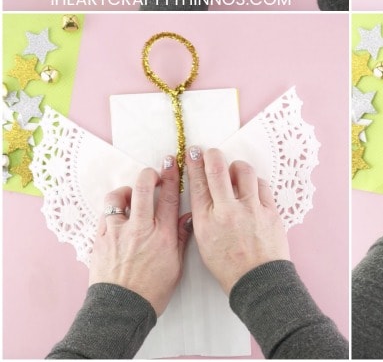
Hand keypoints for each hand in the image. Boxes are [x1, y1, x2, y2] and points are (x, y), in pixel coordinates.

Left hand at [89, 158, 190, 315]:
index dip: (172, 176)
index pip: (169, 197)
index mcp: (162, 235)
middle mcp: (140, 229)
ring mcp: (118, 232)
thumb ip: (181, 238)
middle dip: (149, 174)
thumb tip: (188, 217)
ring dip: (126, 191)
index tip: (172, 163)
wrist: (121, 311)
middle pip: (143, 188)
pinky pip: (104, 215)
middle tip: (154, 172)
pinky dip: (112, 210)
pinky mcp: (101, 239)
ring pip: (118, 197)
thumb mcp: (176, 267)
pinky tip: (118, 214)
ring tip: (131, 196)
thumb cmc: (151, 292)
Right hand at [186, 147, 289, 294]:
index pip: (197, 183)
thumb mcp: (204, 244)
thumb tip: (205, 194)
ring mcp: (250, 209)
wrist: (257, 281)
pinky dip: (255, 182)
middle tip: (211, 151)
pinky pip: (262, 184)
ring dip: (237, 167)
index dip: (194, 163)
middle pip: (217, 169)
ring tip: (235, 171)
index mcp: (206, 222)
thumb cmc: (229, 266)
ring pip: (243, 171)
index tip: (194, 153)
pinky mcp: (269, 210)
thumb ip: (203, 217)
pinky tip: (252, 187)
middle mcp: (226, 211)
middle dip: (212, 155)